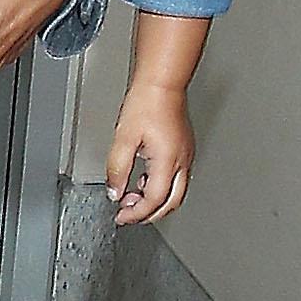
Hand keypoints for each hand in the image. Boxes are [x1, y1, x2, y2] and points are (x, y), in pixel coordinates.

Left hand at [107, 81, 194, 222]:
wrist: (162, 84)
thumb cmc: (146, 104)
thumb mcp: (123, 139)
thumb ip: (117, 169)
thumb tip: (115, 192)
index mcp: (167, 161)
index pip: (154, 200)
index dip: (137, 213)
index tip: (121, 216)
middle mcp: (182, 161)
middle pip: (171, 203)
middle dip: (149, 214)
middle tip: (129, 215)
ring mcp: (186, 156)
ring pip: (176, 193)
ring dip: (155, 201)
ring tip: (132, 196)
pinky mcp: (185, 150)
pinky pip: (177, 179)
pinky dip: (160, 187)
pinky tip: (144, 180)